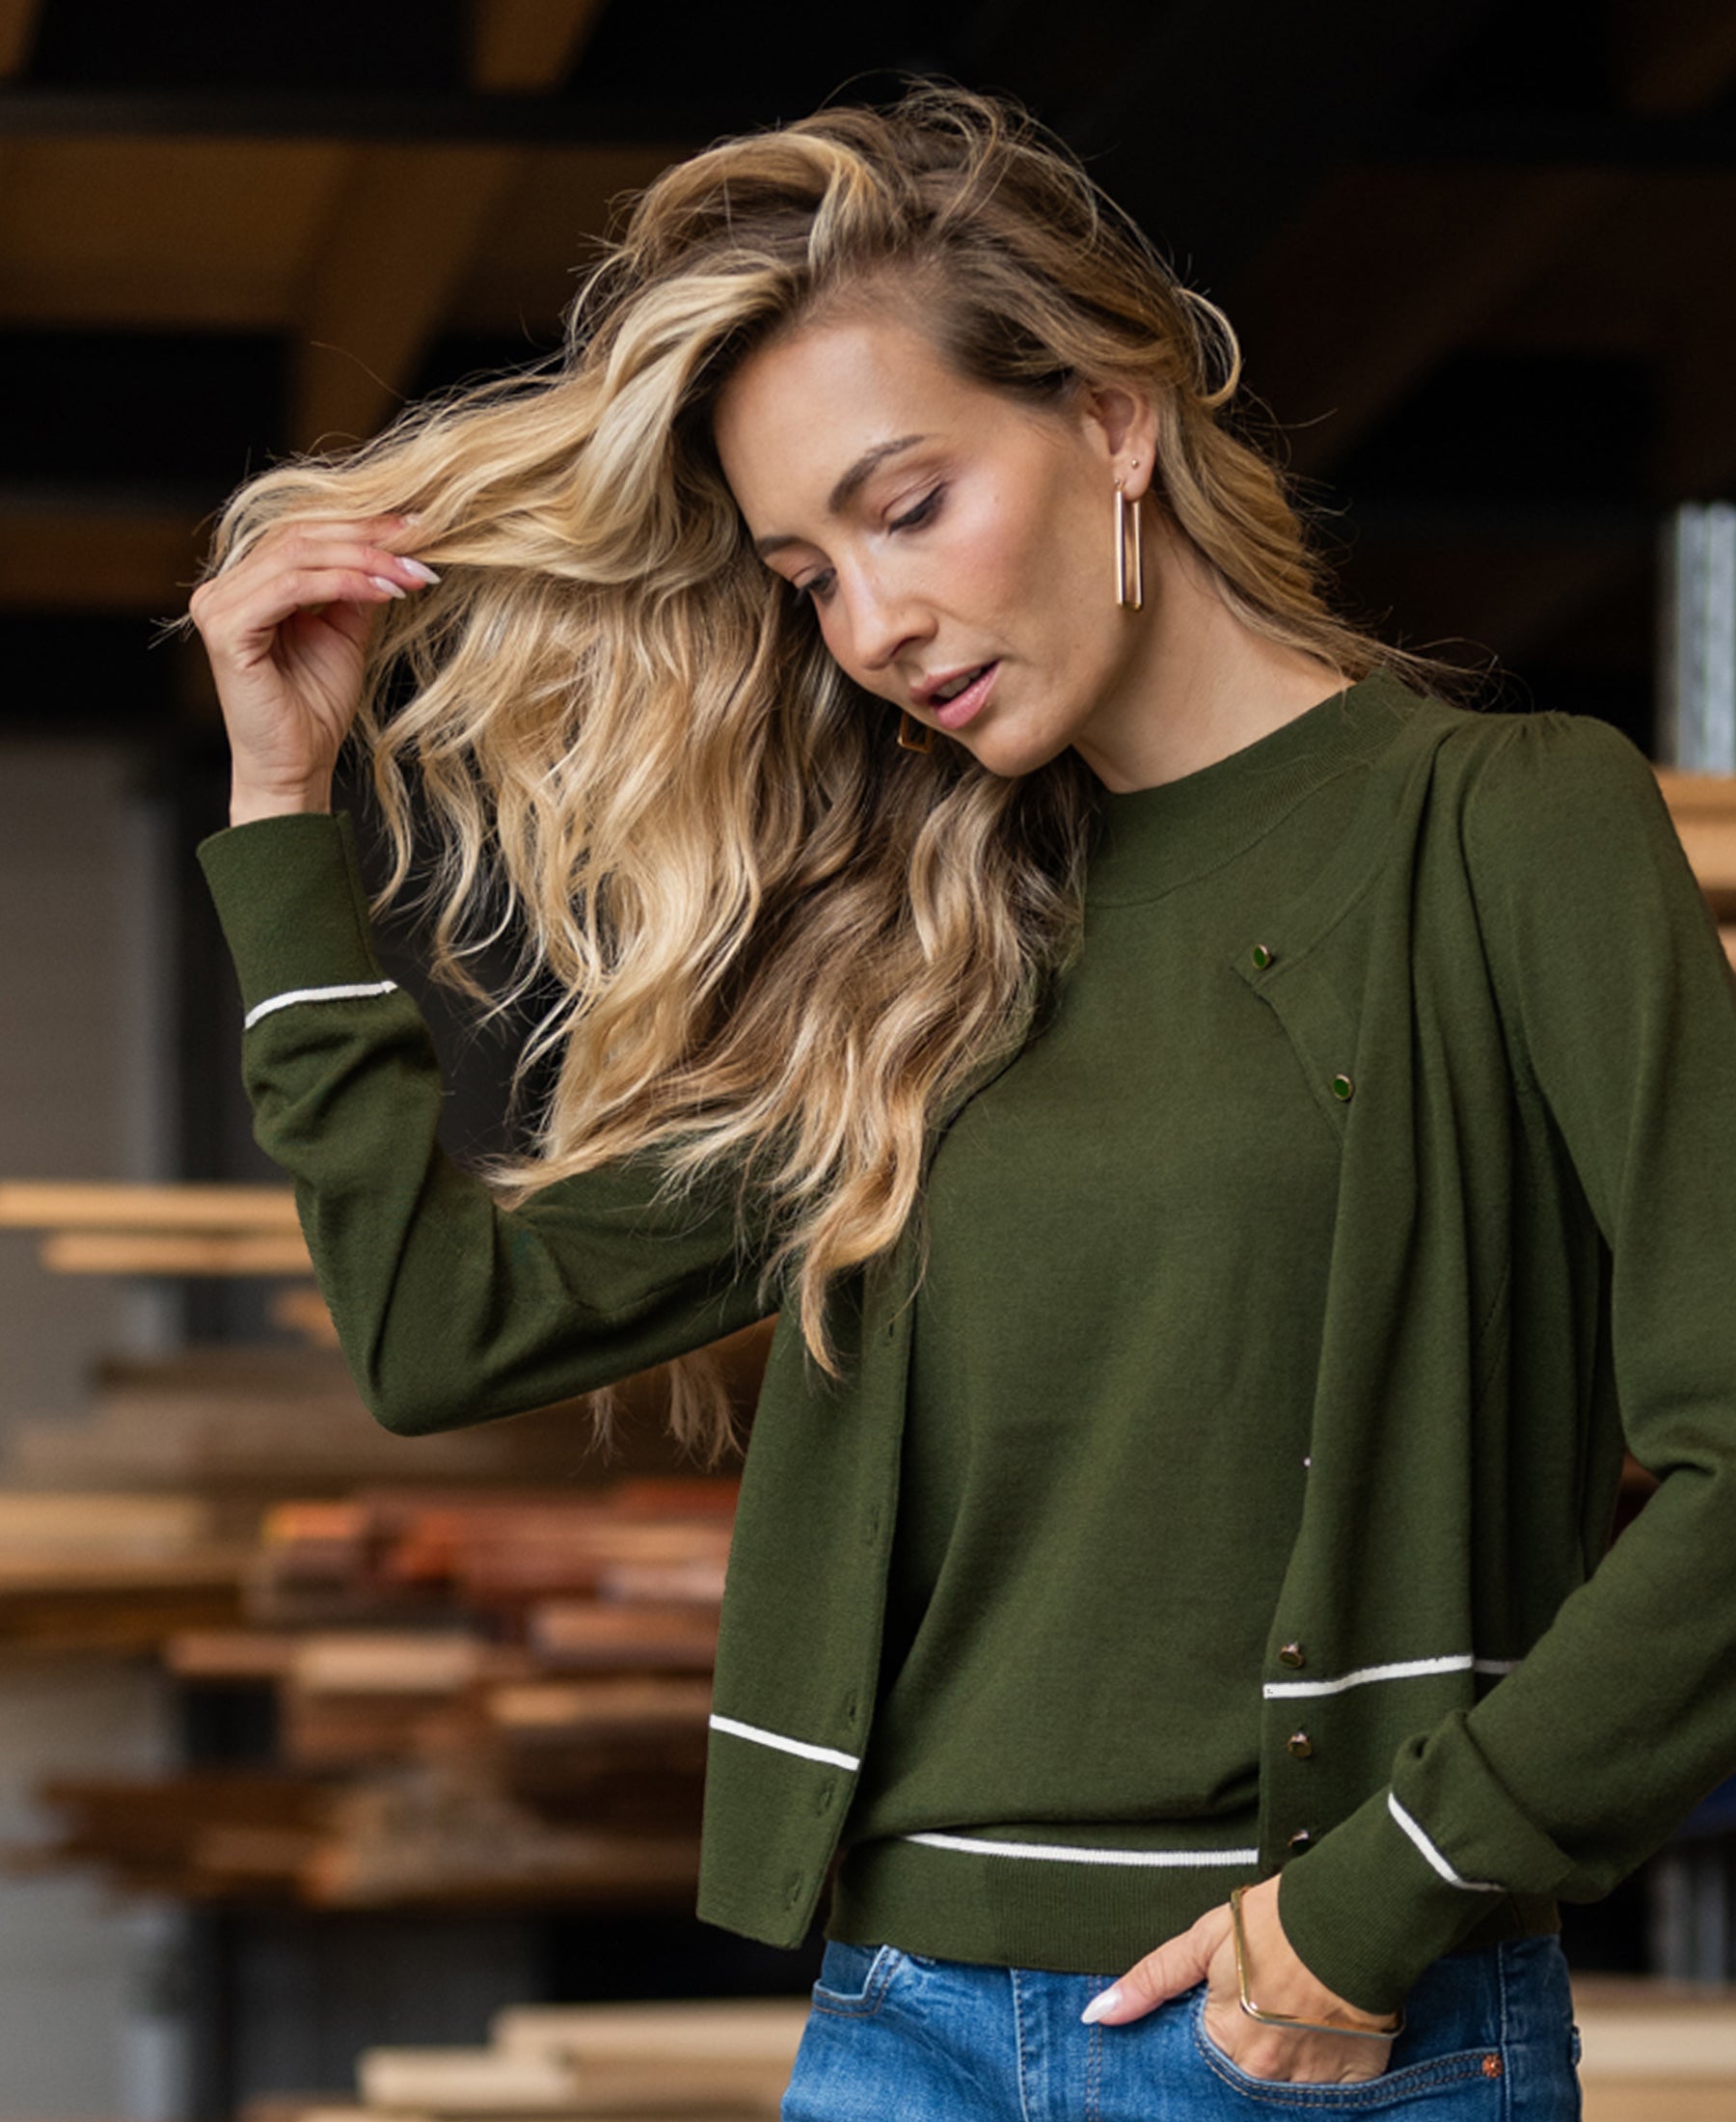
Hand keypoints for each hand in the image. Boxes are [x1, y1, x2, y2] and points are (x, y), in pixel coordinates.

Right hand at [186, 513, 438, 823]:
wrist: (298, 765)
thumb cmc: (315, 708)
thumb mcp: (345, 633)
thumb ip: (356, 588)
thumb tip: (391, 547)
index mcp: (247, 583)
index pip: (304, 533)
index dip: (362, 525)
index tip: (419, 527)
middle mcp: (224, 587)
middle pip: (300, 535)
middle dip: (368, 536)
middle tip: (422, 539)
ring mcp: (218, 605)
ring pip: (298, 555)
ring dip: (364, 559)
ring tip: (410, 572)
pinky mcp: (226, 629)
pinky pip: (291, 589)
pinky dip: (342, 583)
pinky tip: (383, 591)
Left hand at [1081, 1875, 1398, 2084]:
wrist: (1354, 1916)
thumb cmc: (1275, 1922)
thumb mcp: (1204, 1942)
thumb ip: (1153, 1981)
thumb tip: (1097, 2015)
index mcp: (1224, 2043)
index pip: (1201, 2058)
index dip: (1212, 2031)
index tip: (1227, 2008)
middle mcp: (1265, 2074)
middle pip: (1244, 2073)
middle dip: (1248, 2046)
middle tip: (1264, 2005)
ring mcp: (1313, 2082)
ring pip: (1286, 2082)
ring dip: (1284, 2055)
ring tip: (1294, 2011)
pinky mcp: (1357, 2077)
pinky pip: (1332, 2085)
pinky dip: (1325, 2061)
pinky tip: (1325, 2026)